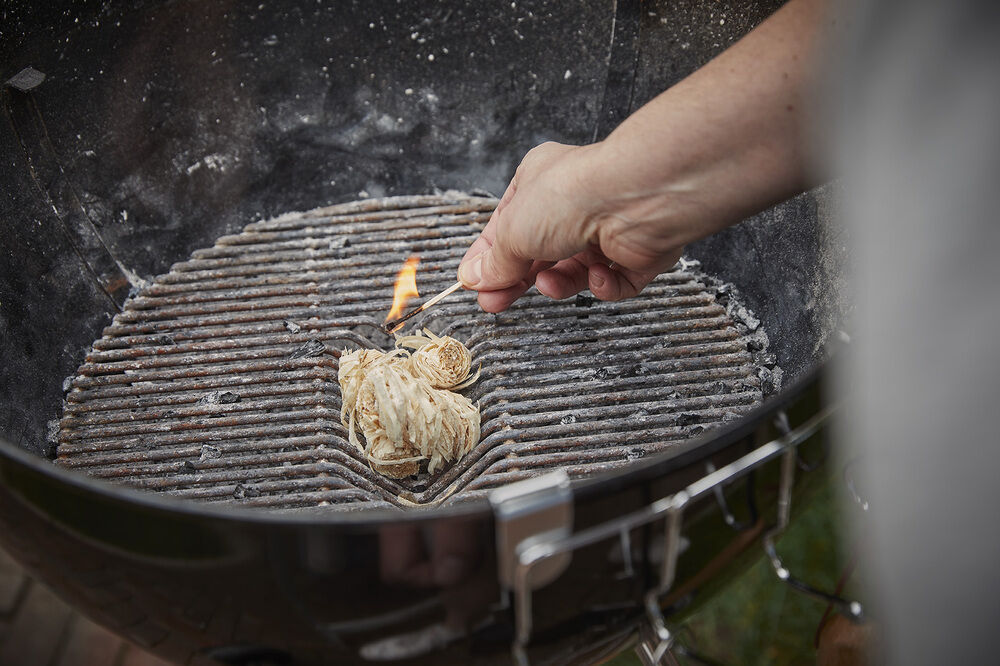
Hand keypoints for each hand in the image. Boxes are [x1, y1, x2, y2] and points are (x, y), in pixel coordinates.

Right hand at [457, 141, 684, 312]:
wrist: (633, 199)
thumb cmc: (571, 196)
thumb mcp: (513, 232)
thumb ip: (495, 261)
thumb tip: (475, 279)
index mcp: (539, 183)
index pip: (507, 226)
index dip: (489, 258)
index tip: (474, 285)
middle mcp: (574, 202)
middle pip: (539, 252)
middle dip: (519, 279)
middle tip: (496, 303)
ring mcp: (607, 226)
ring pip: (576, 270)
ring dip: (561, 283)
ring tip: (549, 283)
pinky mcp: (636, 251)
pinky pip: (615, 281)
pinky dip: (604, 286)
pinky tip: (598, 275)